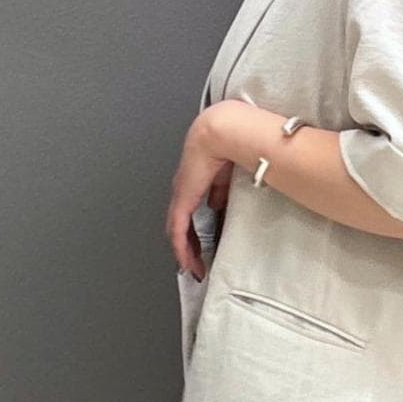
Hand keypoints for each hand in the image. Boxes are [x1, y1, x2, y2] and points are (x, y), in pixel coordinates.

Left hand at [167, 109, 235, 280]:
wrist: (220, 134)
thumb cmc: (226, 145)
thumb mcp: (226, 175)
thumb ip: (220, 192)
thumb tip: (217, 205)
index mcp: (193, 182)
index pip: (188, 213)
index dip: (193, 231)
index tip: (200, 245)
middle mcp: (183, 191)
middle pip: (179, 226)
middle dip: (188, 247)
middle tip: (195, 264)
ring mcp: (181, 196)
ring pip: (176, 232)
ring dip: (185, 252)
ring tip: (193, 267)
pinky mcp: (182, 201)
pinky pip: (178, 231)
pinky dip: (181, 249)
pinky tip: (186, 261)